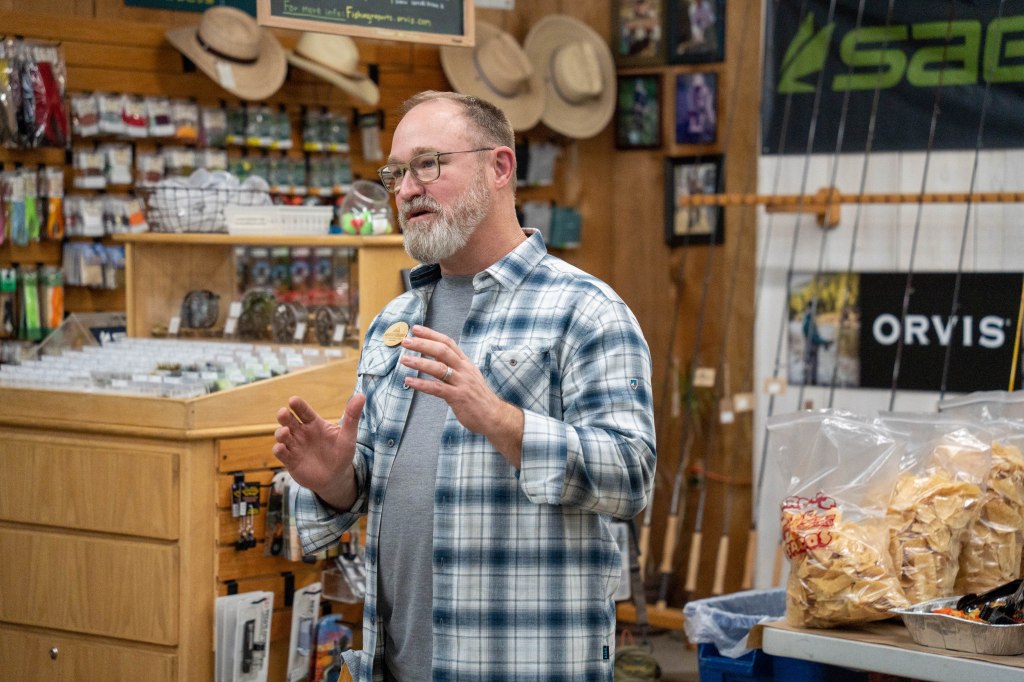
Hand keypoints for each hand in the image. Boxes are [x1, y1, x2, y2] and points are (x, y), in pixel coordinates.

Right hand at [272, 393, 364, 508]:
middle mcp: (301, 432)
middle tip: (283, 413)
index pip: (303, 411)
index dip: (297, 405)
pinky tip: (281, 447)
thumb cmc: (342, 454)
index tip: (293, 400)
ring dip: (280, 433)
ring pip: (282, 435)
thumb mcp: (348, 436)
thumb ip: (352, 417)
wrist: (336, 478)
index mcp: (314, 423)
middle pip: (288, 420)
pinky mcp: (290, 460)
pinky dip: (279, 449)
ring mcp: (295, 446)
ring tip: (286, 432)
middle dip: (283, 415)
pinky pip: (281, 453)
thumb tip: (362, 395)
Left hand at [399, 325, 523, 466]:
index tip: (416, 329)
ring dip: (419, 362)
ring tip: (404, 359)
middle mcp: (464, 369)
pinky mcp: (458, 397)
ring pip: (438, 368)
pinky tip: (409, 381)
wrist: (494, 416)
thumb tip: (435, 357)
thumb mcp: (468, 376)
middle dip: (422, 344)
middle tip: (406, 341)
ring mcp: (462, 383)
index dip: (431, 334)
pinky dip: (421, 384)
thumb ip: (453, 367)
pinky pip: (437, 388)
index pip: (448, 343)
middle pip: (442, 351)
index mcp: (465, 363)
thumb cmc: (478, 397)